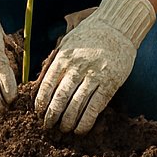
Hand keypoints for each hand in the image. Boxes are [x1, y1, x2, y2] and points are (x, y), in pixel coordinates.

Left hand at [37, 0, 154, 133]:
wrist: (117, 26)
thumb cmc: (90, 36)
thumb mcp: (67, 43)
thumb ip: (55, 63)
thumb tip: (40, 86)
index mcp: (64, 57)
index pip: (47, 85)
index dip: (41, 102)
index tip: (39, 113)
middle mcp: (77, 67)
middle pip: (59, 98)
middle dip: (51, 116)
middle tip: (48, 126)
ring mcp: (94, 75)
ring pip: (76, 105)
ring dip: (67, 122)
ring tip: (64, 129)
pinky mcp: (110, 83)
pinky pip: (95, 107)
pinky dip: (86, 122)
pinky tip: (80, 130)